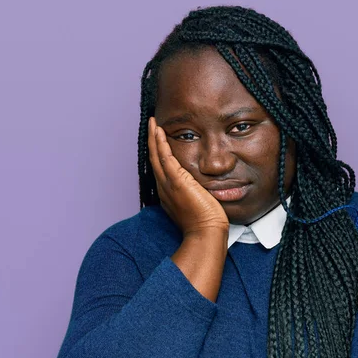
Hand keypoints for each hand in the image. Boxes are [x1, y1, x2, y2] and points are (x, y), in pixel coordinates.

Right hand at [148, 117, 228, 235]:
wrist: (206, 233)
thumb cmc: (206, 223)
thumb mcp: (198, 205)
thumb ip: (197, 194)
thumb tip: (203, 189)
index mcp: (169, 194)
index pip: (162, 169)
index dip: (159, 154)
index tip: (159, 143)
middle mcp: (165, 188)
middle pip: (155, 160)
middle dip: (152, 142)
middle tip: (151, 127)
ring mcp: (168, 184)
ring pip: (157, 156)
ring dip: (154, 138)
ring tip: (153, 124)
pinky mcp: (176, 181)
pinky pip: (164, 157)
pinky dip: (160, 142)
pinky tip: (159, 131)